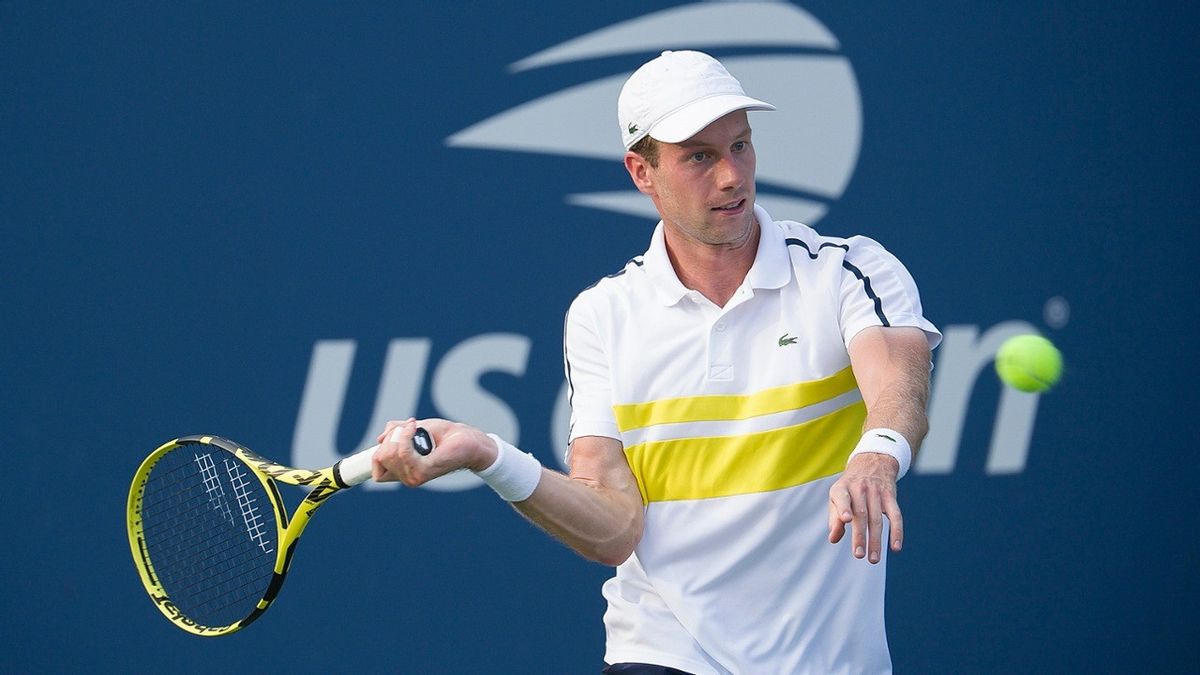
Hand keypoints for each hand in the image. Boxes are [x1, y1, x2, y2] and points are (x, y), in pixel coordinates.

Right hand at [371, 418, 497, 485]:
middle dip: (390, 437)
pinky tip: (415, 426)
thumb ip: (397, 433)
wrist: (469, 440)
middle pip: (380, 457)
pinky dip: (405, 434)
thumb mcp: (416, 429)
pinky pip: (402, 451)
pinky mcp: (423, 471)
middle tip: (410, 428)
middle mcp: (408, 478)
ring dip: (399, 433)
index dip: (377, 455)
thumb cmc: (446, 436)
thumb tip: (380, 439)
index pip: (377, 471)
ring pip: (388, 453)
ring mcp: (414, 477)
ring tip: (416, 427)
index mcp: (405, 471)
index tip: (387, 440)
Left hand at [828, 452, 902, 563]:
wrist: (872, 462)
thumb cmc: (850, 487)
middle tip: (859, 555)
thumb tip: (833, 539)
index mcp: (842, 488)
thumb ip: (834, 518)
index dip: (843, 508)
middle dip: (860, 536)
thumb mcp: (837, 496)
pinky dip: (897, 532)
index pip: (842, 498)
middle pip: (861, 515)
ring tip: (873, 558)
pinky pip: (896, 516)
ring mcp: (876, 492)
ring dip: (876, 540)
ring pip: (877, 519)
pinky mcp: (891, 496)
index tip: (846, 520)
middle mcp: (859, 489)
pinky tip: (896, 547)